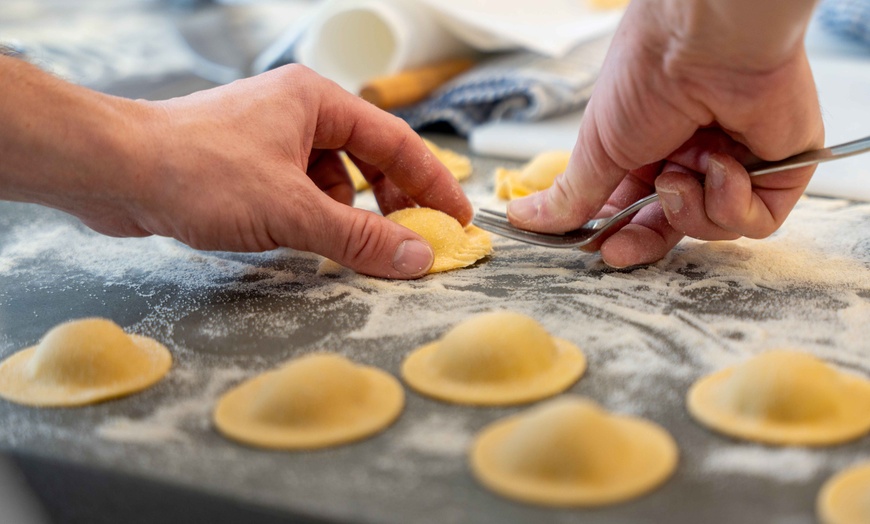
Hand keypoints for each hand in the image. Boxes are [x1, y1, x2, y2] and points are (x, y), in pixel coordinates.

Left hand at [1, 61, 471, 278]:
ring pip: (333, 177)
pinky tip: (306, 239)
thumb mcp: (291, 210)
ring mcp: (270, 137)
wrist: (112, 171)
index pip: (396, 142)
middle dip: (392, 200)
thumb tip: (418, 256)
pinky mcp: (246, 164)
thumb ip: (358, 236)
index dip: (433, 182)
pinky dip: (314, 216)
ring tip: (351, 243)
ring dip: (349, 212)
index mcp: (317, 100)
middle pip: (368, 157)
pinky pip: (300, 190)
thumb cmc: (198, 172)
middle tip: (413, 238)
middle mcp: (297, 111)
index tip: (458, 219)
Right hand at [506, 0, 822, 267]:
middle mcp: (692, 157)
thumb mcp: (598, 146)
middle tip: (622, 248)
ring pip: (712, 228)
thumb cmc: (648, 76)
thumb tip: (522, 218)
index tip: (598, 248)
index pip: (633, 209)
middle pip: (673, 226)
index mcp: (648, 149)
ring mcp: (737, 165)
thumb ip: (570, 195)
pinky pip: (757, 221)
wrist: (706, 42)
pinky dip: (734, 202)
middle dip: (646, 238)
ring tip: (683, 170)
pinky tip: (724, 166)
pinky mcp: (780, 172)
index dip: (617, 233)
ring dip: (690, 206)